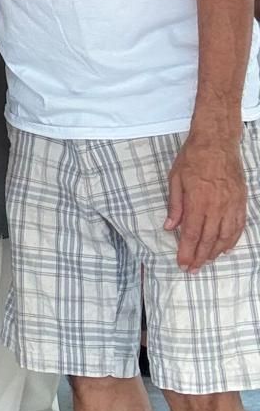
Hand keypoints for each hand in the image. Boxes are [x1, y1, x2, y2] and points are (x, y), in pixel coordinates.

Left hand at [165, 128, 246, 270]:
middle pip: (209, 239)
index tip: (182, 264)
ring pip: (225, 236)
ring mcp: (231, 204)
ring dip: (215, 252)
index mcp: (198, 200)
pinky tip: (225, 248)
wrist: (217, 141)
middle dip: (199, 257)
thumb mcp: (176, 179)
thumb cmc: (193, 157)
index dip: (186, 251)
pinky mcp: (241, 201)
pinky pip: (238, 226)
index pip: (192, 234)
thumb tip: (170, 227)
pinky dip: (232, 240)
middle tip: (192, 268)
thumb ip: (175, 205)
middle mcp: (217, 206)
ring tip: (206, 261)